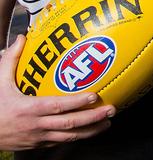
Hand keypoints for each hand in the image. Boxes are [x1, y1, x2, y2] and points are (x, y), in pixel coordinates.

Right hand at [0, 35, 114, 149]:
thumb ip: (11, 59)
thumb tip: (23, 37)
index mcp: (30, 108)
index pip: (58, 106)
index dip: (77, 102)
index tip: (94, 96)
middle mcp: (37, 125)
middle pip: (69, 124)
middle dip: (92, 118)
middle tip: (111, 110)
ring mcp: (38, 138)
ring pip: (68, 137)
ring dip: (90, 131)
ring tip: (107, 123)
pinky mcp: (38, 145)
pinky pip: (61, 143)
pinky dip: (76, 138)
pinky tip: (89, 131)